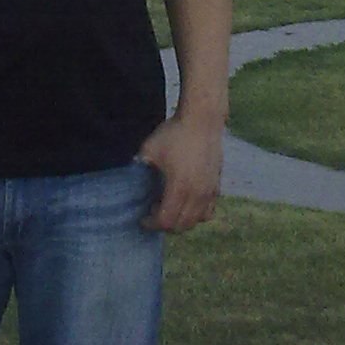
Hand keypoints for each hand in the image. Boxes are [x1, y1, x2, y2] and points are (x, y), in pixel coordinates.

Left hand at [136, 112, 223, 233]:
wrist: (202, 119)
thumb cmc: (175, 133)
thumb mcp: (149, 149)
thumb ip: (138, 166)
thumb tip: (127, 177)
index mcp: (179, 188)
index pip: (165, 220)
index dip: (152, 224)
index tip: (143, 218)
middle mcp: (197, 194)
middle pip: (181, 225)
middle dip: (165, 225)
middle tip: (154, 213)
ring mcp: (209, 190)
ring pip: (197, 220)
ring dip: (182, 221)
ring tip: (171, 209)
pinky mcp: (217, 184)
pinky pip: (209, 210)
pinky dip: (197, 214)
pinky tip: (188, 202)